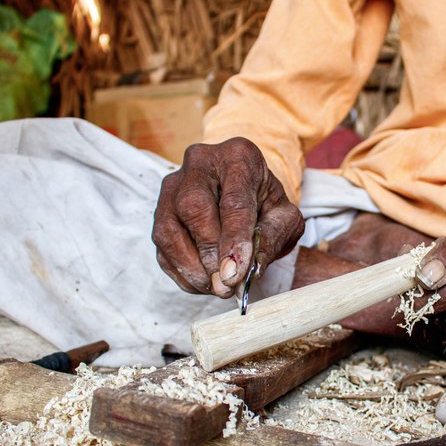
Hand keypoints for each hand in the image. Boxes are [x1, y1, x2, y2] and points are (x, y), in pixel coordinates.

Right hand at [152, 138, 303, 297]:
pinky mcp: (159, 209)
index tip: (236, 274)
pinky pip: (161, 244)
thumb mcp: (285, 218)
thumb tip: (249, 269)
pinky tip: (202, 283)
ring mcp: (173, 185)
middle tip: (225, 285)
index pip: (234, 201)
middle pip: (193, 207)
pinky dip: (180, 270)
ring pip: (169, 227)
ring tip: (216, 288)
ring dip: (191, 266)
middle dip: (208, 253)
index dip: (233, 240)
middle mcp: (200, 162)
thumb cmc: (267, 205)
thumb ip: (272, 238)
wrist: (248, 195)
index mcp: (239, 157)